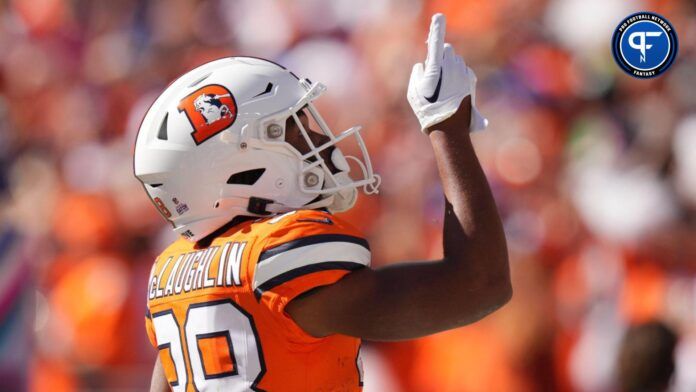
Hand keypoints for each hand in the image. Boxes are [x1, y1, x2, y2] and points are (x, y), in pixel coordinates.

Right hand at [407, 13, 486, 132]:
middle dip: (440, 57)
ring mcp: (464, 73)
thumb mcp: (413, 93)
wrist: (450, 130)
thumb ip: (417, 73)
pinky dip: (456, 76)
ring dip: (448, 68)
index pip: (436, 44)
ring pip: (454, 61)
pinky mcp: (471, 79)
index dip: (436, 30)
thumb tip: (425, 66)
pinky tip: (451, 93)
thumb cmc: (428, 111)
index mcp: (437, 69)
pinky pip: (461, 70)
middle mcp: (453, 68)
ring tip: (441, 90)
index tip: (439, 16)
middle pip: (446, 51)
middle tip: (432, 78)